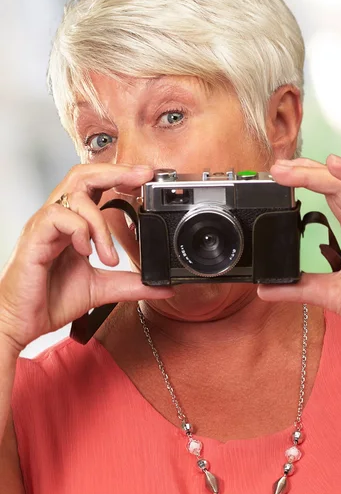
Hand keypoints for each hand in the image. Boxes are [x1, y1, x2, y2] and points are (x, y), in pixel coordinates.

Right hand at [0, 164, 173, 351]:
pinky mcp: (34, 236)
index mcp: (74, 223)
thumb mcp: (104, 288)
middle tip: (142, 177)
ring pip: (75, 193)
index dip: (121, 176)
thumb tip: (165, 287)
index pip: (96, 186)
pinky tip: (86, 253)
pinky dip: (80, 230)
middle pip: (83, 174)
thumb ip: (133, 283)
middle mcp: (59, 218)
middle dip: (116, 171)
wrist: (23, 322)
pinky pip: (59, 216)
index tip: (147, 176)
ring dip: (101, 222)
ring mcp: (45, 225)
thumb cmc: (53, 299)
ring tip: (108, 256)